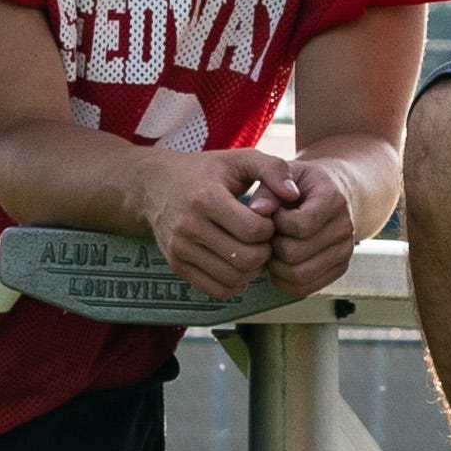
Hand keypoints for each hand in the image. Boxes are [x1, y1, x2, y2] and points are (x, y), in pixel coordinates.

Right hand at [141, 148, 282, 299]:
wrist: (156, 186)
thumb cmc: (206, 172)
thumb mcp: (239, 159)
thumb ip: (272, 169)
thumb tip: (295, 194)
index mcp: (206, 198)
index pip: (253, 230)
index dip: (270, 229)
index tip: (266, 220)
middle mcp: (189, 226)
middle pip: (246, 259)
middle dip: (264, 252)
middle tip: (264, 240)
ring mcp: (180, 249)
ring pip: (233, 278)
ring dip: (252, 270)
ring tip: (252, 251)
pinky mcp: (176, 266)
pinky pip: (216, 290)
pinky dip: (235, 284)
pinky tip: (238, 265)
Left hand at [254, 151, 369, 291]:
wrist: (331, 196)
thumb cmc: (301, 186)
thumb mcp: (286, 176)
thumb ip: (268, 190)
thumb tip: (256, 210)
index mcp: (333, 200)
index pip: (299, 225)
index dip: (276, 224)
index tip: (272, 215)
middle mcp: (345, 227)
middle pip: (295, 253)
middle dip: (273, 246)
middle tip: (268, 235)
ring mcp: (345, 251)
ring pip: (299, 276)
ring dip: (276, 266)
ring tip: (272, 249)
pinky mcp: (339, 269)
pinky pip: (303, 289)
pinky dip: (283, 280)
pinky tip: (279, 263)